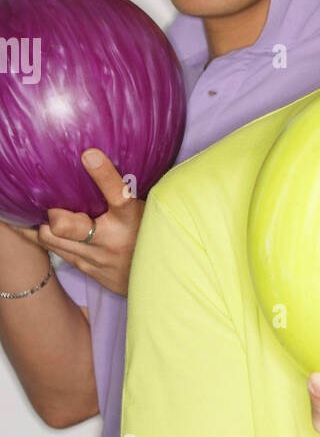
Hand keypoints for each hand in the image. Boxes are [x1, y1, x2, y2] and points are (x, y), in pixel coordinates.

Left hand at [13, 149, 145, 296]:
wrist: (158, 281)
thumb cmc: (149, 234)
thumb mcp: (145, 209)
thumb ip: (124, 190)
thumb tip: (100, 156)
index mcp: (131, 219)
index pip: (118, 194)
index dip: (103, 174)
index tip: (89, 155)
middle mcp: (111, 240)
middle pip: (64, 226)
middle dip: (53, 212)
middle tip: (56, 204)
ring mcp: (97, 259)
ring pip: (51, 239)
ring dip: (45, 225)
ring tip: (44, 214)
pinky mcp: (88, 270)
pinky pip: (57, 252)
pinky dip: (49, 238)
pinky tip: (44, 229)